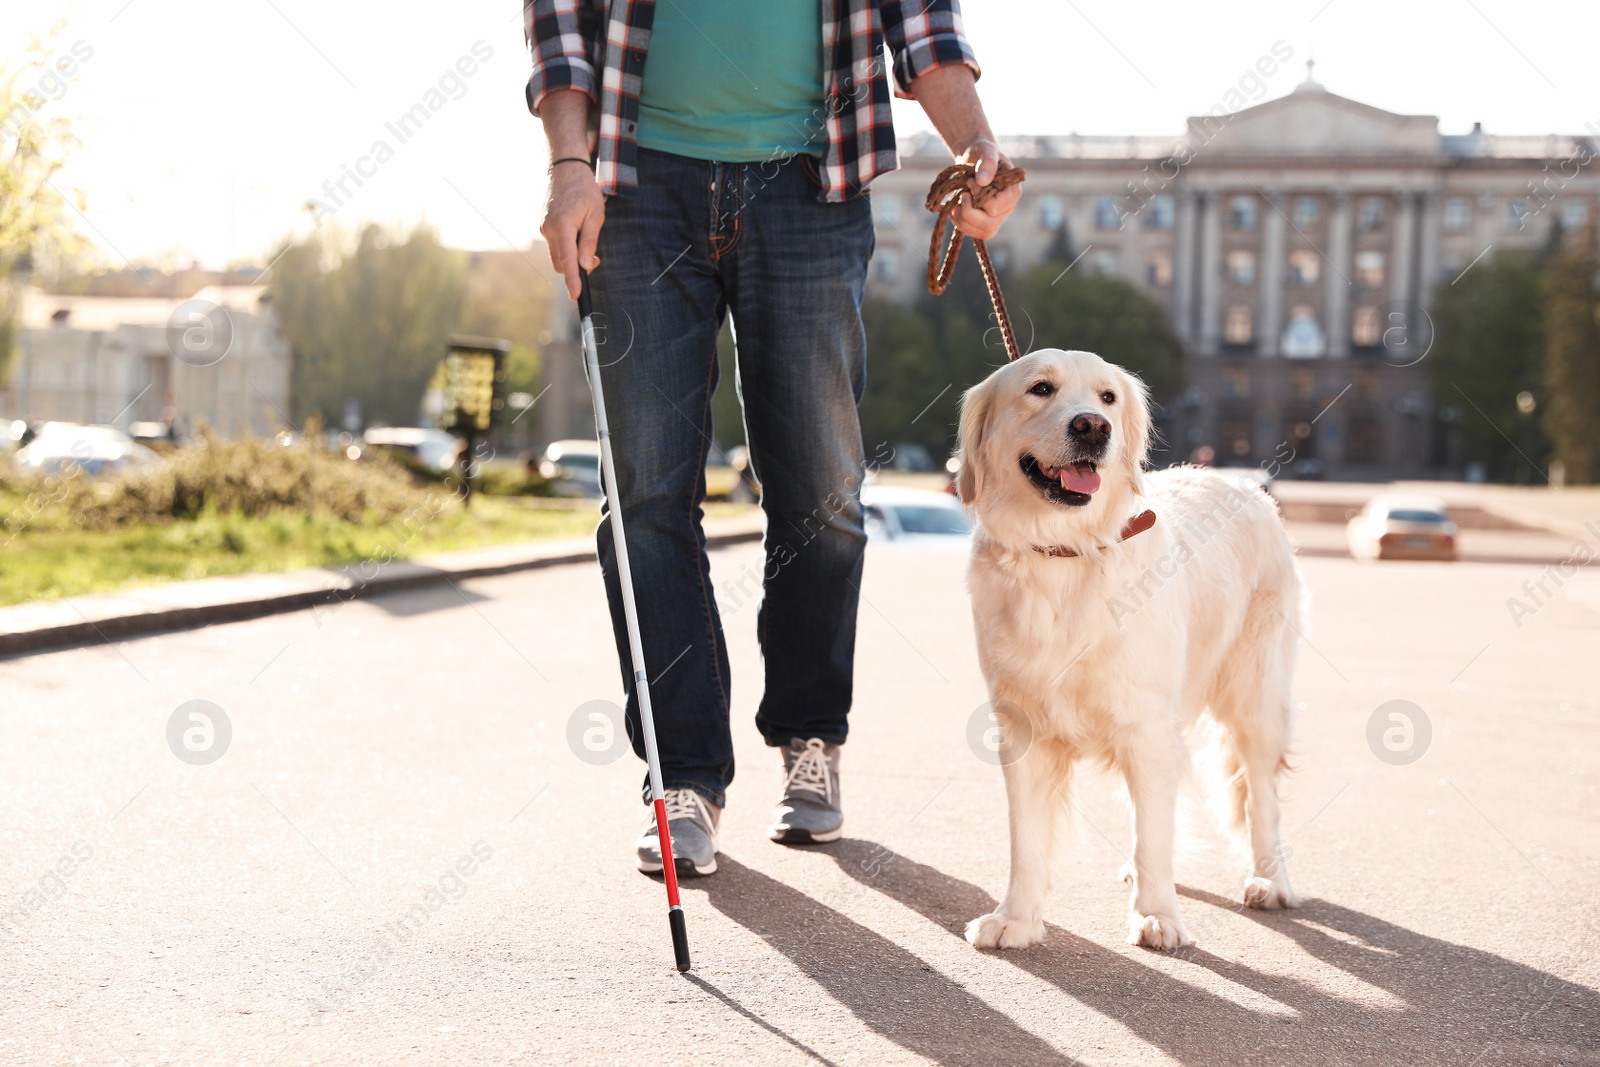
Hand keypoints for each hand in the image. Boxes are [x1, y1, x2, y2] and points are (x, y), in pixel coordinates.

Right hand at [540, 161, 604, 299]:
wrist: (566, 169)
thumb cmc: (585, 190)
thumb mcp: (595, 215)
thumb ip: (589, 242)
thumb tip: (586, 265)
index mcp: (562, 226)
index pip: (567, 261)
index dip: (572, 281)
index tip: (575, 296)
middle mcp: (548, 229)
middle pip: (560, 263)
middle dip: (575, 268)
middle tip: (594, 258)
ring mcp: (543, 228)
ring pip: (557, 255)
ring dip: (571, 257)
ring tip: (585, 239)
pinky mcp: (543, 227)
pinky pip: (555, 245)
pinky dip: (566, 247)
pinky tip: (575, 231)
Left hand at [953, 138, 1020, 240]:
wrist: (975, 157)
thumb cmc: (983, 151)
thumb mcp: (986, 151)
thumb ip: (988, 163)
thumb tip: (982, 181)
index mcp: (1013, 192)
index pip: (995, 208)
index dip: (979, 197)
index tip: (971, 182)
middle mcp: (1008, 208)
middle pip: (988, 225)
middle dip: (968, 212)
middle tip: (963, 194)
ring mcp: (997, 217)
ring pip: (982, 232)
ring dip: (963, 220)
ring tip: (956, 203)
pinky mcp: (985, 222)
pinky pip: (974, 232)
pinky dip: (960, 223)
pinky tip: (956, 209)